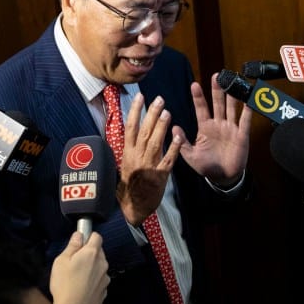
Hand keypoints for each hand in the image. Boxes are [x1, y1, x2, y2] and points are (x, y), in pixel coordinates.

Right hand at [50, 232, 109, 303]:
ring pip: (99, 267)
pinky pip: (99, 281)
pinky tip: (81, 289)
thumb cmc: (64, 285)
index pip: (96, 236)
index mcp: (92, 253)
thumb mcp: (61, 261)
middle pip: (99, 252)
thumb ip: (72, 246)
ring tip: (77, 278)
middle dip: (89, 253)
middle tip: (74, 262)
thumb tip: (79, 235)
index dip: (88, 237)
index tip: (79, 243)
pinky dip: (93, 281)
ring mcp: (105, 279)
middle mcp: (103, 264)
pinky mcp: (104, 292)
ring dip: (92, 268)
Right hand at [116, 93, 182, 225]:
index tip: (140, 97)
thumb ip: (130, 147)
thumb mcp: (125, 163)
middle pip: (144, 132)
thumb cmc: (130, 184)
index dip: (135, 111)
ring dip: (161, 127)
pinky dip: (173, 148)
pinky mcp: (160, 176)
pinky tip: (179, 137)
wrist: (134, 207)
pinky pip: (168, 160)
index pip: (130, 127)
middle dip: (151, 114)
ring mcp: (148, 166)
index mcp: (127, 152)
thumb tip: (131, 128)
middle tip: (159, 99)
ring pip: (154, 143)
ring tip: (167, 112)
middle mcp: (136, 157)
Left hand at [175, 73, 250, 186]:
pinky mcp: (241, 135)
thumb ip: (183, 142)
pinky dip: (247, 111)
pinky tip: (249, 99)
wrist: (223, 178)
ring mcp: (230, 128)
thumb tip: (174, 127)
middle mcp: (218, 124)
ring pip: (231, 108)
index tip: (194, 85)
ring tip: (232, 82)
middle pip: (217, 103)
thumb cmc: (206, 166)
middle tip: (217, 75)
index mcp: (205, 127)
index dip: (198, 97)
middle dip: (217, 90)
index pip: (201, 108)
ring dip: (232, 96)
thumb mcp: (191, 156)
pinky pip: (245, 121)